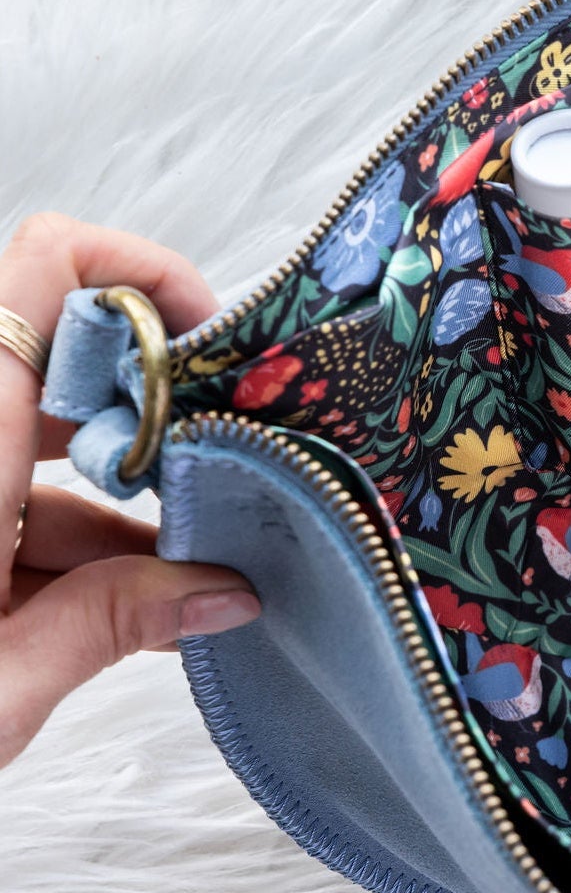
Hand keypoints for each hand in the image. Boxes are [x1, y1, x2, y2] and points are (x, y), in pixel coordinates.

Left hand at [0, 213, 259, 768]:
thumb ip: (115, 624)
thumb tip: (227, 591)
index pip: (42, 268)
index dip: (135, 274)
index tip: (212, 339)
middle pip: (60, 365)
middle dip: (153, 414)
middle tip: (223, 475)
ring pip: (42, 453)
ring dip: (122, 507)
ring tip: (194, 579)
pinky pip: (12, 508)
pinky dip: (74, 550)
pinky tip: (138, 610)